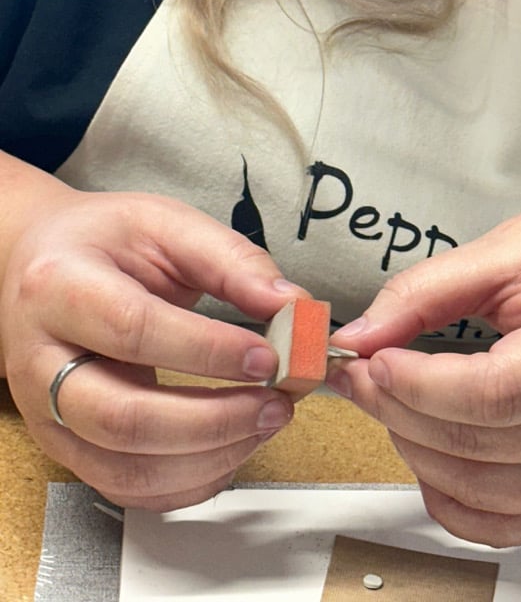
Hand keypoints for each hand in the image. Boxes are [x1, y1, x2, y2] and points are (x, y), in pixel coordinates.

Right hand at [1, 187, 308, 509]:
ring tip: (265, 421)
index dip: (208, 351)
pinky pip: (128, 489)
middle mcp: (41, 359)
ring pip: (126, 468)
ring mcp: (48, 413)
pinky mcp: (67, 448)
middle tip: (276, 401)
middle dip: (216, 420)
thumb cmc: (101, 242)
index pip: (135, 329)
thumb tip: (288, 302)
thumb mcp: (165, 224)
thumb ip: (231, 260)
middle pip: (124, 418)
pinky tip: (232, 447)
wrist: (39, 265)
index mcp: (60, 286)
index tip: (268, 356)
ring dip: (211, 456)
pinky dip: (190, 481)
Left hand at [327, 198, 520, 545]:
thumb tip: (363, 333)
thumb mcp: (512, 248)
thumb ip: (429, 291)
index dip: (419, 385)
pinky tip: (429, 463)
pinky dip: (460, 506)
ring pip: (489, 492)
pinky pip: (518, 524)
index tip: (374, 356)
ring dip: (418, 453)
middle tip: (362, 372)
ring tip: (390, 403)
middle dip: (400, 411)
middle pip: (483, 444)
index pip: (495, 394)